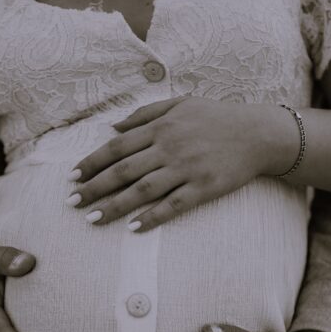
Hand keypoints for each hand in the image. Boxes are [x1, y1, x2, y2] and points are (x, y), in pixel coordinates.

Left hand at [67, 97, 295, 230]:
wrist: (258, 133)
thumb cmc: (217, 117)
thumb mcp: (181, 103)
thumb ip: (145, 113)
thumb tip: (112, 126)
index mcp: (161, 126)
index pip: (117, 146)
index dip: (92, 162)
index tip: (72, 177)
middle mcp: (170, 147)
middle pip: (123, 170)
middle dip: (94, 187)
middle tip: (72, 202)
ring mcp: (187, 168)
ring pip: (142, 190)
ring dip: (114, 206)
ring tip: (92, 219)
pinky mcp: (204, 188)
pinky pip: (173, 205)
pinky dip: (152, 217)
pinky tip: (134, 228)